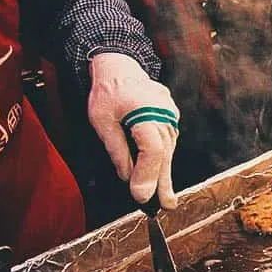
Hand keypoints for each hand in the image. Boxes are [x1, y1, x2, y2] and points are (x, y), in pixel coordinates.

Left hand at [87, 52, 179, 208]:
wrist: (120, 66)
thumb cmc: (108, 91)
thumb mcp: (101, 120)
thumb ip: (116, 149)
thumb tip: (126, 176)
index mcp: (144, 111)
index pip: (151, 150)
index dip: (148, 175)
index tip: (141, 196)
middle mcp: (163, 114)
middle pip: (165, 154)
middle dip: (164, 182)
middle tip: (167, 206)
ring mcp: (170, 116)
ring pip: (168, 151)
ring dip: (164, 174)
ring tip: (165, 197)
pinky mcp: (171, 119)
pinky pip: (167, 143)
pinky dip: (162, 160)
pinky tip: (160, 176)